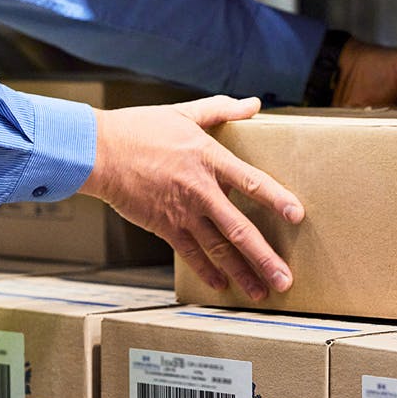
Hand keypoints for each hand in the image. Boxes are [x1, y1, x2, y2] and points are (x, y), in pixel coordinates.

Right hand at [79, 95, 303, 300]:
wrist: (99, 152)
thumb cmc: (139, 130)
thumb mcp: (184, 113)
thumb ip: (221, 110)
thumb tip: (253, 104)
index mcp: (209, 159)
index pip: (251, 181)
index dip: (276, 199)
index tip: (297, 216)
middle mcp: (200, 190)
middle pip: (239, 229)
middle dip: (264, 257)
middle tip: (285, 279)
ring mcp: (182, 212)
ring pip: (217, 249)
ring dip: (241, 273)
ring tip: (261, 292)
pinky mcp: (164, 226)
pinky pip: (190, 253)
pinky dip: (206, 270)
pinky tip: (221, 285)